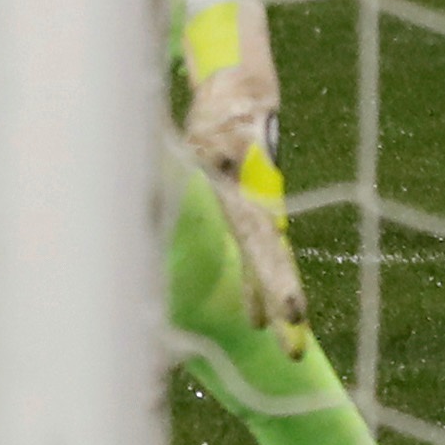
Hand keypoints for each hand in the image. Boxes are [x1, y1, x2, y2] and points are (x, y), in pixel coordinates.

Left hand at [180, 47, 310, 346]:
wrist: (241, 97)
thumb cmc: (210, 113)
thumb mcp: (190, 129)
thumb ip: (168, 148)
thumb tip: (150, 161)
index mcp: (237, 188)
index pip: (254, 238)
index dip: (266, 275)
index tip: (288, 309)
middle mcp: (253, 205)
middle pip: (268, 257)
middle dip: (278, 297)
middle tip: (294, 341)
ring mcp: (256, 213)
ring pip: (267, 263)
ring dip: (273, 303)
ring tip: (291, 348)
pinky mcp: (249, 217)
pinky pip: (253, 257)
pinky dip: (254, 289)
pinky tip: (254, 322)